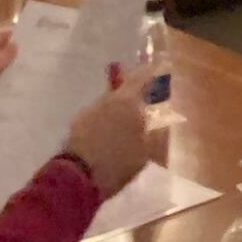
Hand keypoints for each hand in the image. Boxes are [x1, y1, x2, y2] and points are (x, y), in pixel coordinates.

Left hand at [65, 74, 154, 197]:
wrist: (78, 177)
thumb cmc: (118, 163)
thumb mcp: (147, 151)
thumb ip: (157, 132)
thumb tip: (164, 119)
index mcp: (127, 102)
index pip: (142, 78)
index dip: (152, 70)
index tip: (161, 64)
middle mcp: (107, 100)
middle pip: (124, 88)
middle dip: (136, 89)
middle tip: (147, 94)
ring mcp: (89, 110)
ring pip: (110, 102)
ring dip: (121, 106)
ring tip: (129, 119)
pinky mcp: (77, 123)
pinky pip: (98, 114)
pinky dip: (108, 118)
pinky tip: (111, 132)